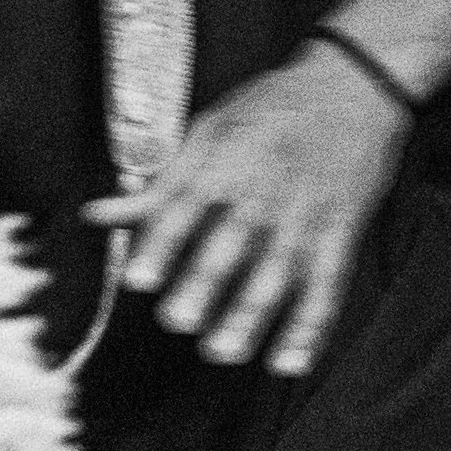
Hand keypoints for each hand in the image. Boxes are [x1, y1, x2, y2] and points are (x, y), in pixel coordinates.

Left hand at [83, 36, 411, 378]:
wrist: (353, 87)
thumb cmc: (272, 107)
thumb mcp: (211, 128)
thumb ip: (160, 180)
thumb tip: (97, 215)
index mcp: (228, 161)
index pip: (188, 207)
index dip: (163, 243)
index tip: (139, 278)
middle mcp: (265, 192)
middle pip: (232, 244)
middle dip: (204, 284)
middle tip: (176, 319)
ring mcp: (306, 217)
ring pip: (277, 274)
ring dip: (250, 316)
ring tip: (221, 350)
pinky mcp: (340, 236)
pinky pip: (326, 288)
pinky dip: (309, 329)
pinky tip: (287, 363)